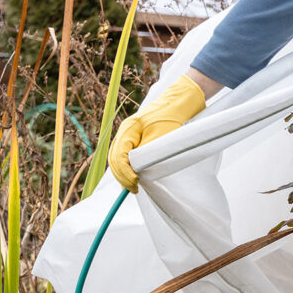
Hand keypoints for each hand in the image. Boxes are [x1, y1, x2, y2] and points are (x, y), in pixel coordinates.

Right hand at [109, 74, 205, 192]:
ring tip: (132, 186)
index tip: (135, 183)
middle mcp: (125, 131)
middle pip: (114, 158)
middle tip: (133, 189)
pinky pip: (124, 154)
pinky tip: (133, 177)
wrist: (177, 103)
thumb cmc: (171, 118)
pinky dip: (126, 167)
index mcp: (128, 129)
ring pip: (117, 157)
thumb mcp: (161, 137)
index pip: (118, 156)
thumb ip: (147, 153)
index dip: (125, 173)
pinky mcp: (134, 137)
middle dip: (122, 176)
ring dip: (123, 173)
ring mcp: (128, 134)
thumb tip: (137, 171)